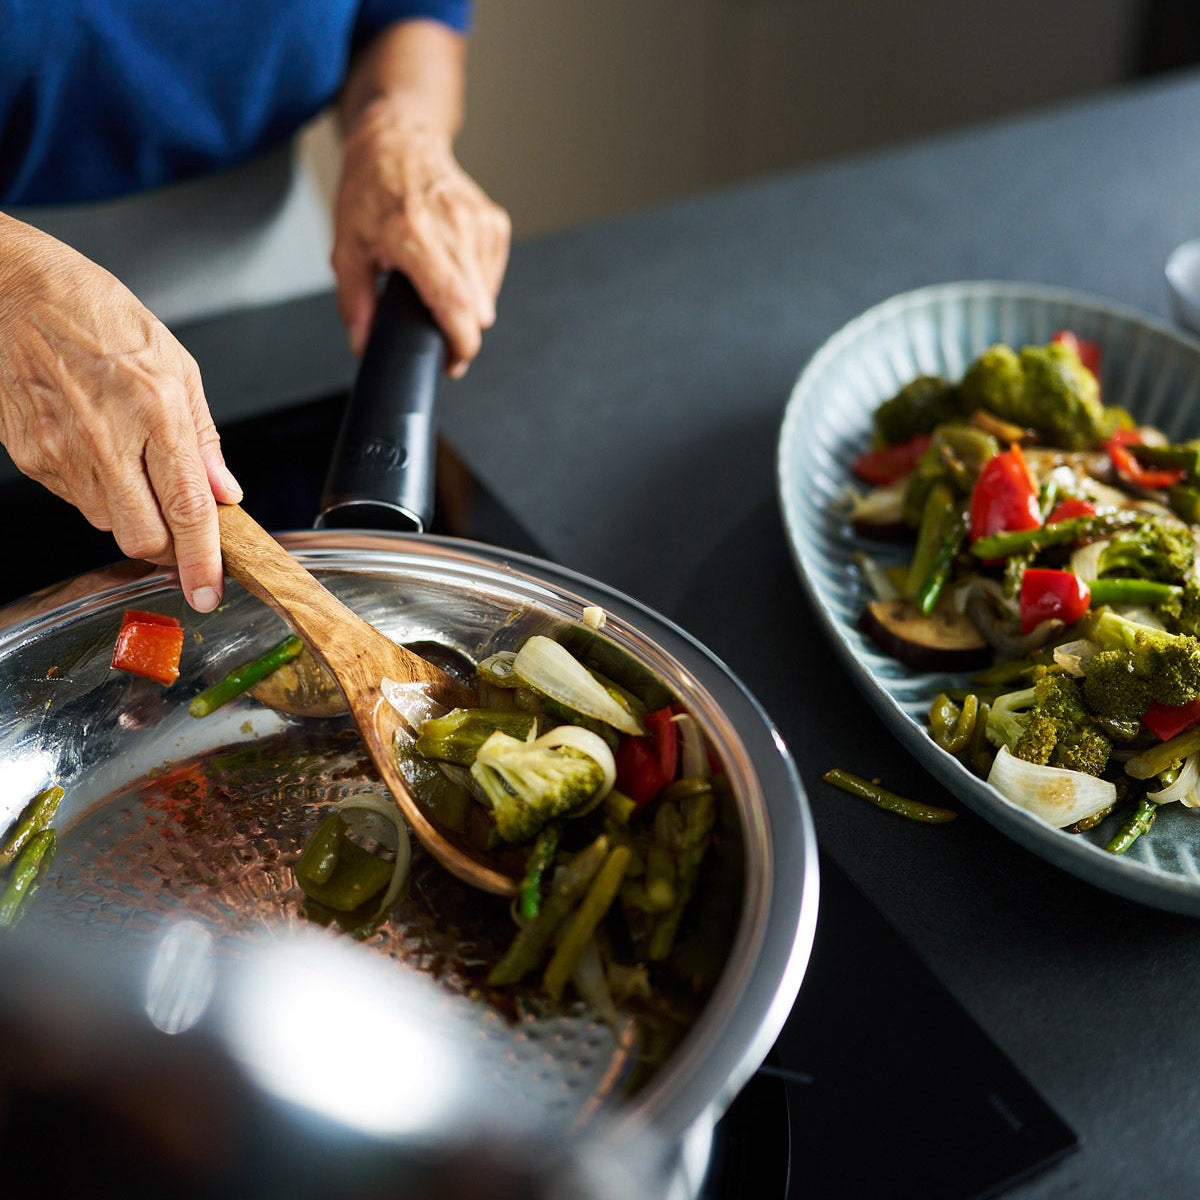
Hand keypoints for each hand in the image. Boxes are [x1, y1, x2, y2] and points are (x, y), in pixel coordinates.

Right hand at [0, 218, 241, 611]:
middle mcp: (106, 439)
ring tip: (136, 469)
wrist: (18, 290)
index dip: (202, 560)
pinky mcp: (29, 457)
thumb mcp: (178, 366)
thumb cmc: (101, 315)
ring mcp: (61, 452)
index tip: (209, 591)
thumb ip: (204, 439)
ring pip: (109, 524)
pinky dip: (100, 494)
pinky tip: (101, 455)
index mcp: (154, 411)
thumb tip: (225, 493)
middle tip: (182, 532)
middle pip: (143, 537)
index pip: (186, 509)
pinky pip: (76, 501)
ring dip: (134, 516)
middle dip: (169, 548)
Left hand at [332, 99, 510, 374]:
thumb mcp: (346, 247)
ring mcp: (480, 224)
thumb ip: (354, 303)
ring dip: (468, 306)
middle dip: (461, 332)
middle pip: (477, 309)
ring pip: (487, 296)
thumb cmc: (371, 189)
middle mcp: (454, 228)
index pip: (455, 304)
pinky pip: (493, 275)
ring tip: (437, 285)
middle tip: (437, 331)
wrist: (399, 141)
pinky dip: (476, 284)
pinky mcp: (495, 223)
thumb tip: (363, 345)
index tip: (453, 362)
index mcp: (414, 235)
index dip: (460, 344)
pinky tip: (453, 267)